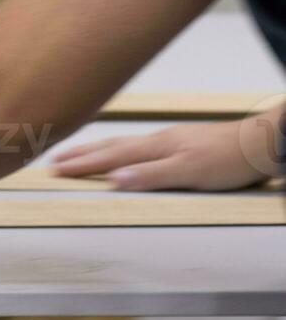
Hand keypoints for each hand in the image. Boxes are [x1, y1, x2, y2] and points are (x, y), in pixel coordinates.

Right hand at [52, 118, 278, 190]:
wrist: (264, 143)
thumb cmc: (231, 159)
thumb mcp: (190, 172)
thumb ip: (151, 175)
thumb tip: (113, 179)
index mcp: (156, 148)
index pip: (110, 157)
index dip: (82, 164)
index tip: (55, 169)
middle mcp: (159, 141)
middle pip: (111, 146)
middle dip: (82, 153)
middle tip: (55, 158)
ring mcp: (170, 140)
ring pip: (124, 143)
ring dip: (98, 149)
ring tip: (79, 153)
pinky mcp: (182, 143)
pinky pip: (139, 145)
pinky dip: (120, 149)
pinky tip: (124, 152)